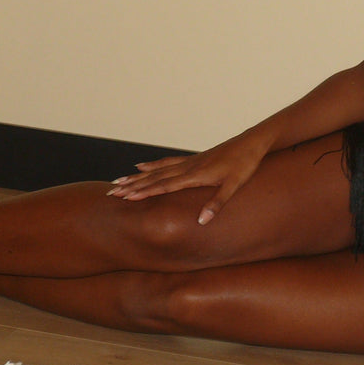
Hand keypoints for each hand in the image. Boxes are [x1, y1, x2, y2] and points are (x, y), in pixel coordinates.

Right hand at [107, 135, 267, 224]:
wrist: (252, 142)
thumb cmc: (245, 165)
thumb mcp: (235, 186)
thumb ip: (217, 203)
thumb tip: (201, 221)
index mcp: (195, 176)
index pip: (164, 186)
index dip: (143, 192)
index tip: (124, 197)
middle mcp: (188, 168)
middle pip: (154, 178)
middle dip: (132, 186)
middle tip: (111, 191)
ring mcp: (189, 162)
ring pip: (157, 170)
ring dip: (137, 177)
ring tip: (118, 180)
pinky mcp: (194, 159)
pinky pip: (167, 163)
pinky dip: (152, 165)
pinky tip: (141, 165)